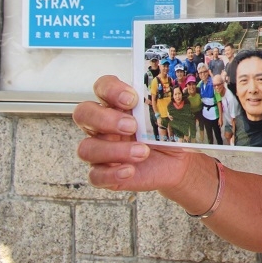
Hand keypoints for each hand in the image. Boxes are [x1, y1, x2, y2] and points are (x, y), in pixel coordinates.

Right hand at [73, 75, 195, 192]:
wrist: (177, 162)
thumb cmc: (168, 134)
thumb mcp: (170, 116)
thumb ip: (164, 102)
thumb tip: (175, 92)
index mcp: (118, 105)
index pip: (102, 87)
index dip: (111, 89)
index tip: (132, 99)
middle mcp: (103, 125)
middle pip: (83, 113)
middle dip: (105, 119)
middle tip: (132, 126)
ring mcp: (101, 150)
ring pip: (86, 148)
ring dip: (114, 150)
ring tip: (142, 152)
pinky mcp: (104, 173)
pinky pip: (95, 175)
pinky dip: (111, 174)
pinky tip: (130, 170)